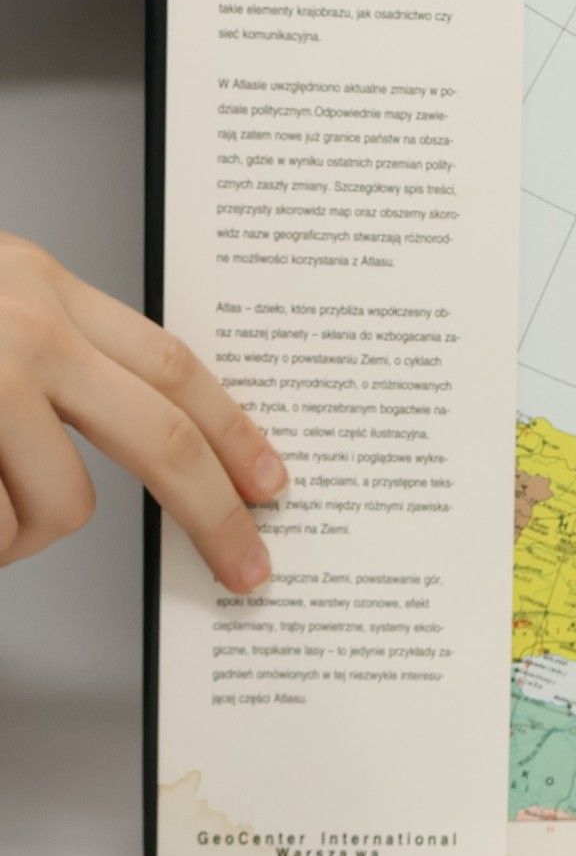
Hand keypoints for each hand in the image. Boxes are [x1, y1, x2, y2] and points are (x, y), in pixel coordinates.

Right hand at [0, 232, 283, 591]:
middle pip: (163, 440)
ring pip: (60, 505)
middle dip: (214, 516)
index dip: (235, 430)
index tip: (270, 482)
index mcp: (39, 287)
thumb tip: (126, 424)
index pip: (173, 366)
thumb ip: (47, 345)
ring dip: (21, 535)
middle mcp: (22, 328)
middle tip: (245, 568)